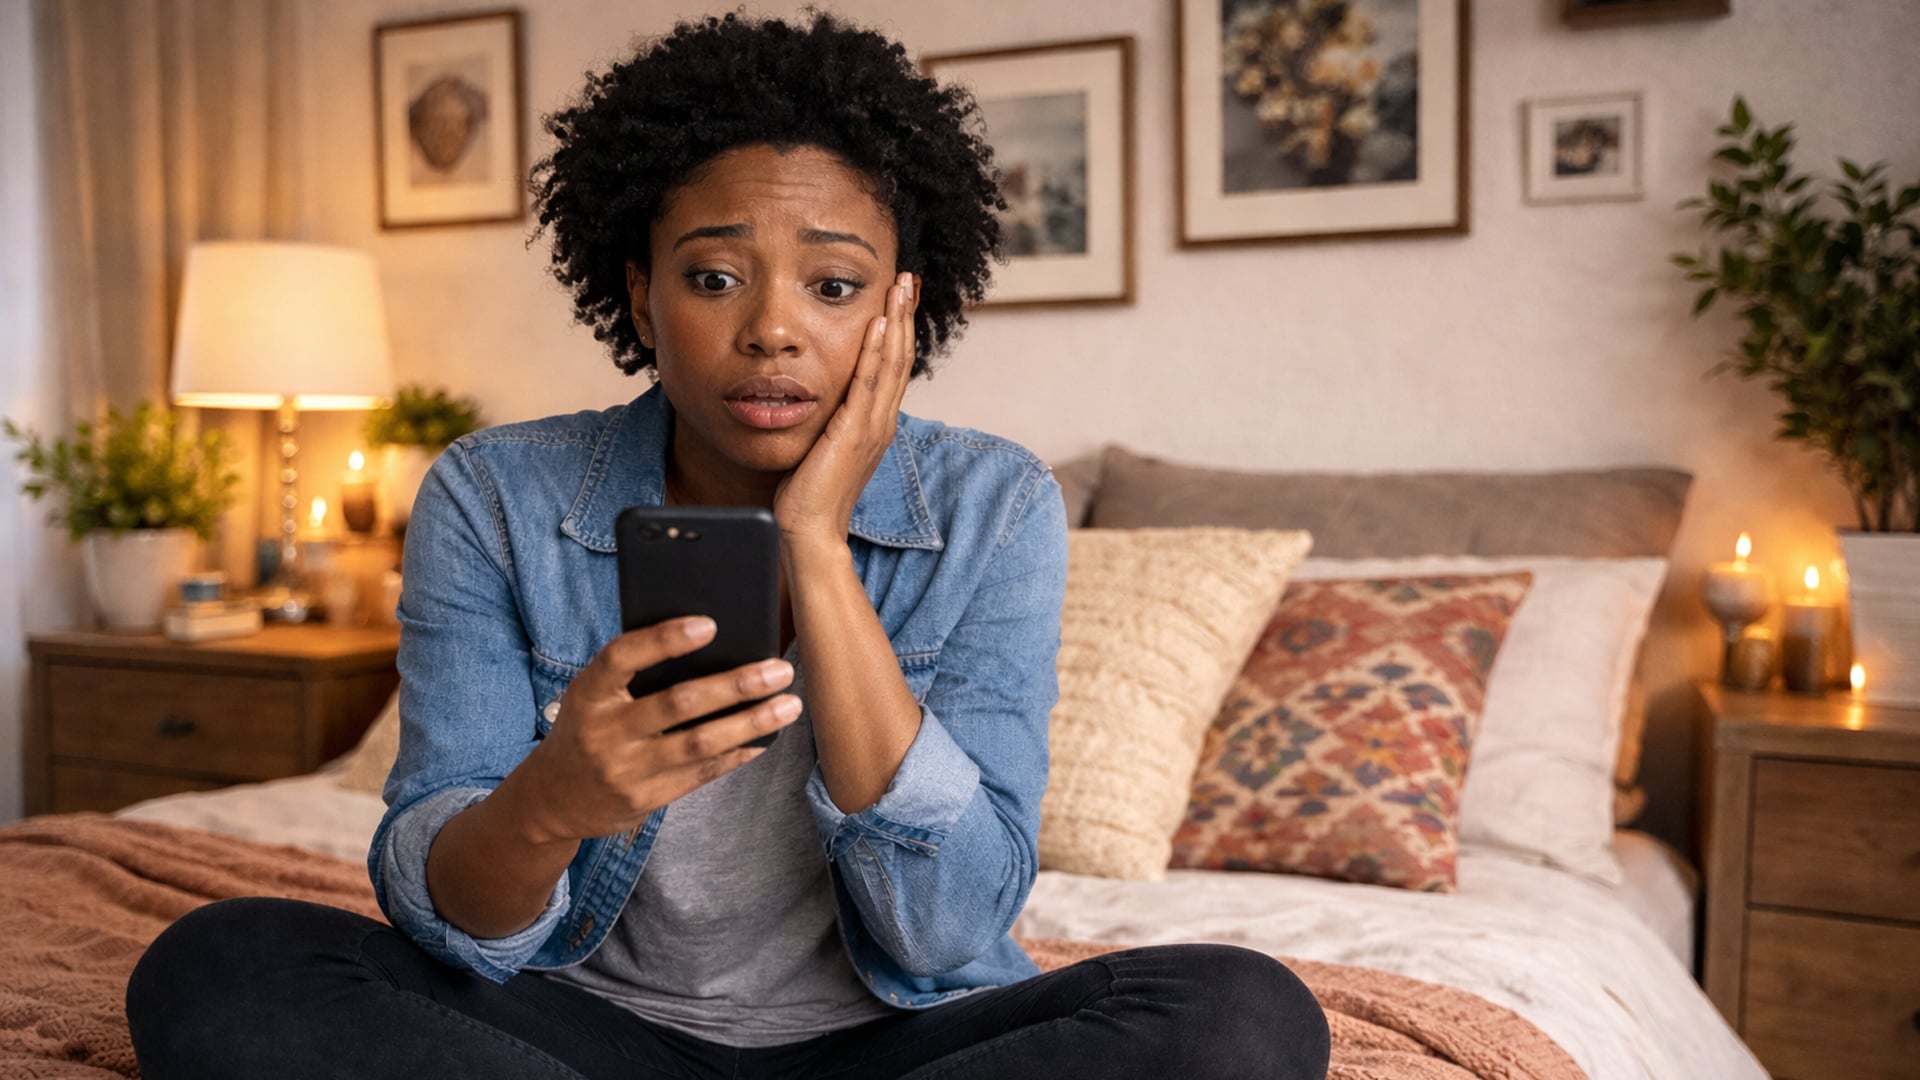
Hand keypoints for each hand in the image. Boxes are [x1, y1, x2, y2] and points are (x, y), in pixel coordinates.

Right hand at [512, 616, 801, 844]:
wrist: (550, 798)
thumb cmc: (587, 728)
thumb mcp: (592, 695)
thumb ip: (634, 674)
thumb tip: (710, 643)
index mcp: (588, 694)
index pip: (622, 658)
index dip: (664, 640)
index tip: (710, 624)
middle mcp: (604, 732)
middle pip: (678, 704)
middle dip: (736, 685)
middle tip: (779, 669)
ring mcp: (625, 770)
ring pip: (699, 743)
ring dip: (751, 723)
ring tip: (789, 705)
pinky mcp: (645, 800)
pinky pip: (701, 773)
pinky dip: (737, 754)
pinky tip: (764, 739)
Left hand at [773, 272, 917, 549]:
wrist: (809, 532)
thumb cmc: (808, 495)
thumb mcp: (821, 447)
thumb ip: (827, 422)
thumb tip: (815, 401)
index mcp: (874, 424)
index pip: (891, 366)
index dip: (897, 329)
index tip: (898, 297)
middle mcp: (880, 421)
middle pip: (900, 357)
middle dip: (904, 314)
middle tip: (907, 278)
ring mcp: (871, 427)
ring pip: (891, 363)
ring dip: (897, 321)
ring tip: (900, 286)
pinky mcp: (855, 432)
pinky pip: (869, 383)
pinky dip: (876, 350)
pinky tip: (879, 323)